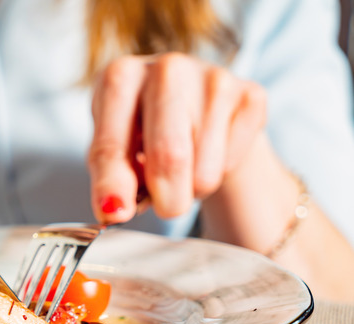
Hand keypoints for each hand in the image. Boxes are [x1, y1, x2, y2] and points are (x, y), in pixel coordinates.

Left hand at [87, 53, 266, 223]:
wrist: (194, 103)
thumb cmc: (142, 129)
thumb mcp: (115, 148)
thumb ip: (111, 178)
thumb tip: (113, 212)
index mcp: (119, 77)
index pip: (112, 143)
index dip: (112, 185)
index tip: (114, 214)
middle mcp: (166, 69)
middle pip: (169, 156)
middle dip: (166, 199)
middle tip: (165, 207)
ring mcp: (212, 78)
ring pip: (204, 171)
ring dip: (192, 188)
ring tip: (184, 169)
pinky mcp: (250, 95)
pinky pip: (232, 164)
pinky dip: (219, 174)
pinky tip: (210, 151)